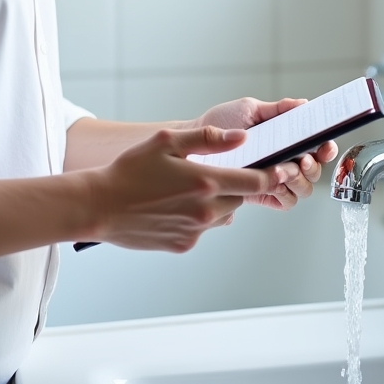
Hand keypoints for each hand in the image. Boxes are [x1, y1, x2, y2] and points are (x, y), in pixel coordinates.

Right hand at [85, 125, 280, 252]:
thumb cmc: (130, 170)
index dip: (274, 174)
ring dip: (217, 200)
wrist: (99, 207)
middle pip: (241, 197)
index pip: (256, 181)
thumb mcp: (167, 142)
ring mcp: (195, 231)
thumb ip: (208, 138)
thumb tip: (242, 138)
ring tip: (189, 187)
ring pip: (223, 213)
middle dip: (239, 183)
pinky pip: (203, 228)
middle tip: (222, 169)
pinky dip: (197, 216)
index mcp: (205, 182)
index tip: (284, 168)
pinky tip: (174, 204)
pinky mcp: (183, 245)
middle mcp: (206, 211)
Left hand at [193, 97, 338, 210]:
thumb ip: (277, 108)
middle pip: (315, 171)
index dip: (327, 148)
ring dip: (298, 180)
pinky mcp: (263, 194)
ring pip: (303, 188)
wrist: (196, 143)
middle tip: (302, 159)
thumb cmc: (222, 123)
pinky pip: (285, 201)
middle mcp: (286, 159)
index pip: (317, 146)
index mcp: (288, 139)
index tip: (325, 145)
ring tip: (283, 170)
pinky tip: (273, 182)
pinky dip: (284, 193)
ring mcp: (275, 178)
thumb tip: (303, 103)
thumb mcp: (250, 109)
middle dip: (313, 166)